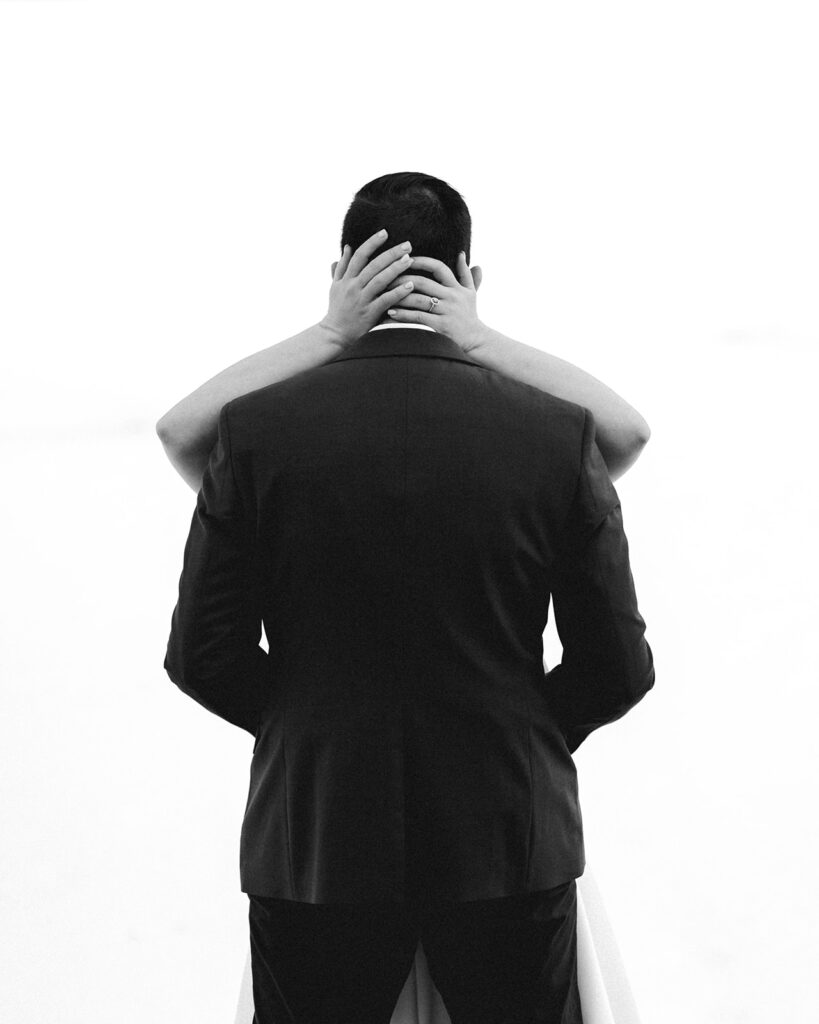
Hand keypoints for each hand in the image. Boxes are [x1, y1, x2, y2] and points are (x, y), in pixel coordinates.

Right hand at [320, 229, 416, 347]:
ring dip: (396, 269)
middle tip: (407, 245)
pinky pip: (385, 300)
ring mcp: (361, 300)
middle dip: (391, 253)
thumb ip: (342, 266)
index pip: (359, 255)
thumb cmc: (336, 309)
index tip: (385, 233)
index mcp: (346, 278)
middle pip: (373, 265)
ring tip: (410, 260)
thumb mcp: (335, 285)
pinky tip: (410, 285)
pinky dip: (397, 293)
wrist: (334, 333)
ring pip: (380, 280)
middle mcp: (353, 287)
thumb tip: (348, 247)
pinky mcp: (369, 314)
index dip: (372, 243)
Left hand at [384, 253, 483, 352]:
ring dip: (399, 296)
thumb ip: (465, 273)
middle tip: (386, 276)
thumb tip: (461, 254)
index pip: (438, 267)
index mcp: (457, 287)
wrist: (476, 341)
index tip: (406, 259)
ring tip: (384, 294)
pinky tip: (390, 312)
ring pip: (418, 300)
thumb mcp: (471, 292)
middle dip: (403, 278)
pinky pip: (418, 318)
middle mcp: (452, 297)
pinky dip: (403, 315)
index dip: (422, 261)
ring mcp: (446, 312)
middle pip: (424, 282)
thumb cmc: (470, 316)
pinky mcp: (441, 326)